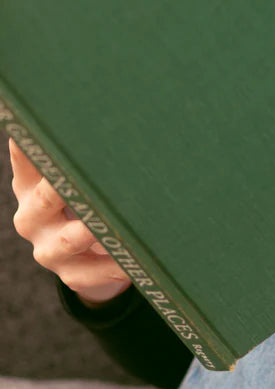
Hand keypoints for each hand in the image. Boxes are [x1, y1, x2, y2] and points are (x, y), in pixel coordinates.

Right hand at [8, 138, 131, 305]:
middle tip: (87, 176)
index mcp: (29, 186)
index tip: (45, 129)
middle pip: (46, 199)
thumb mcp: (68, 181)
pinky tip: (135, 260)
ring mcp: (49, 250)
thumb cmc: (79, 204)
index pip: (26, 161)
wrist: (84, 259)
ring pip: (70, 240)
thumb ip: (76, 156)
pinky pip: (94, 273)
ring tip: (114, 222)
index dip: (32, 146)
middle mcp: (32, 218)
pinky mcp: (72, 275)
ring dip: (93, 230)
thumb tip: (96, 114)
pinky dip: (115, 266)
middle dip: (66, 187)